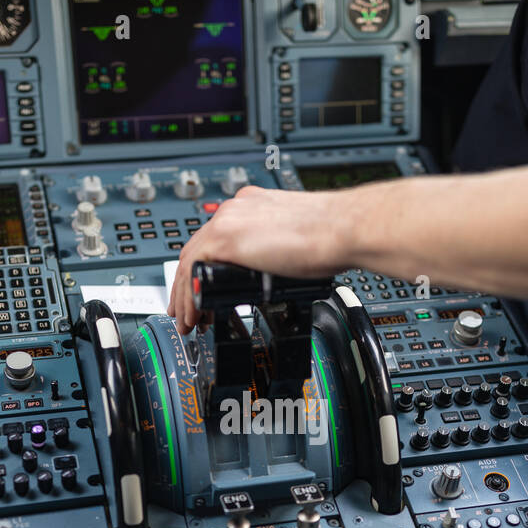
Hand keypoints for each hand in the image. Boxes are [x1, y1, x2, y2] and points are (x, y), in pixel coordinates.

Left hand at [167, 186, 354, 331]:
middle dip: (187, 284)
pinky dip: (189, 297)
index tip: (204, 288)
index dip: (205, 267)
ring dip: (184, 295)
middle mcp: (236, 209)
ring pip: (188, 262)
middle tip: (187, 309)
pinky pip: (191, 272)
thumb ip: (275, 252)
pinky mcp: (224, 238)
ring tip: (187, 321)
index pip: (217, 239)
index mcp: (253, 206)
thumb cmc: (334, 235)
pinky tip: (194, 316)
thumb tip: (273, 274)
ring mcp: (228, 221)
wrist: (344, 229)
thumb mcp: (296, 243)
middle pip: (197, 249)